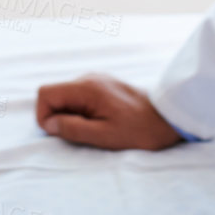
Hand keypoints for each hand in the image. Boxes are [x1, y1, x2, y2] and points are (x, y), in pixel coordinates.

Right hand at [35, 73, 182, 150]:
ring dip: (71, 116)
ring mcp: (97, 81)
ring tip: (94, 130)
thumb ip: (73, 128)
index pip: (46, 93)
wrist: (170, 118)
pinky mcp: (104, 87)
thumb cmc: (140, 130)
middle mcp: (89, 78)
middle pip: (55, 95)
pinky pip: (80, 98)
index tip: (60, 133)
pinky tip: (101, 123)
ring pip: (67, 97)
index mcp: (87, 87)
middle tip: (82, 134)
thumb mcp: (105, 136)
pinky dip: (81, 112)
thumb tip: (49, 124)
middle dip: (58, 117)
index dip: (44, 116)